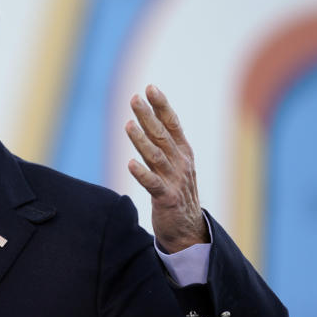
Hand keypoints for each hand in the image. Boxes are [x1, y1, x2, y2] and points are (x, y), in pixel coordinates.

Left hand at [124, 84, 208, 252]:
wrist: (187, 229)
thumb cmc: (176, 192)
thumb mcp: (173, 165)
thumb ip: (161, 144)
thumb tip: (147, 119)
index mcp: (183, 152)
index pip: (172, 123)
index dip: (161, 105)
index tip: (150, 88)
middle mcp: (180, 163)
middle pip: (162, 135)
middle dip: (148, 115)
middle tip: (134, 98)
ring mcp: (174, 180)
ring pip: (156, 156)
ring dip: (141, 140)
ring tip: (128, 124)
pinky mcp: (166, 198)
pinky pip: (152, 184)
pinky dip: (141, 173)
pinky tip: (130, 163)